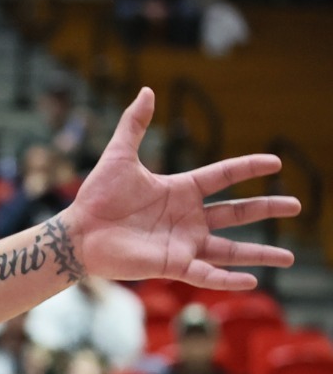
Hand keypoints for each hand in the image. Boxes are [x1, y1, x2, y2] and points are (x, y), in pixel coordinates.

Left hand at [67, 88, 295, 288]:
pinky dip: (227, 280)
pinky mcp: (171, 265)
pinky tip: (251, 283)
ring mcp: (182, 243)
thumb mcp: (119, 156)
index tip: (275, 162)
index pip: (223, 176)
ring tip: (290, 257)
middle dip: (267, 208)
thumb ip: (134, 125)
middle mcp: (187, 218)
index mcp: (180, 190)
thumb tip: (146, 90)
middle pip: (237, 212)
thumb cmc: (96, 197)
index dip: (248, 168)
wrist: (76, 233)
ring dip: (259, 254)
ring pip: (230, 250)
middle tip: (297, 205)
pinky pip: (205, 275)